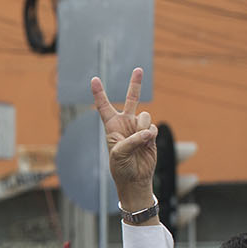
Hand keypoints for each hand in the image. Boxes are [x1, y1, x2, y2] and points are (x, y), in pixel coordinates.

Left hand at [91, 68, 158, 212]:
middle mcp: (125, 123)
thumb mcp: (119, 153)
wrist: (135, 178)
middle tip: (138, 69)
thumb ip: (132, 140)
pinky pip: (152, 127)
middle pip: (132, 99)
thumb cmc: (121, 167)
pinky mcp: (151, 134)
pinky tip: (147, 144)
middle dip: (135, 84)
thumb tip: (148, 131)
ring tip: (139, 141)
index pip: (104, 106)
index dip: (99, 93)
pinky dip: (150, 136)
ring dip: (141, 128)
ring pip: (144, 116)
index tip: (94, 79)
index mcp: (111, 126)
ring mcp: (139, 128)